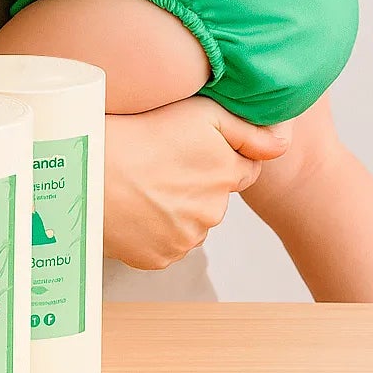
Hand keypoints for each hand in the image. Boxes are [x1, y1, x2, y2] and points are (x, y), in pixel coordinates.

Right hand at [103, 96, 290, 269]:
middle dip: (195, 184)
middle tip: (159, 163)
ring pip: (189, 222)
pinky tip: (131, 206)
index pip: (243, 170)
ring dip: (173, 208)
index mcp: (227, 175)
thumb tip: (282, 146)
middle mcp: (213, 213)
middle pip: (214, 198)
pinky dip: (151, 229)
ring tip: (140, 183)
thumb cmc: (140, 130)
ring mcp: (186, 239)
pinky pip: (163, 243)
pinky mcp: (159, 258)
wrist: (90, 169)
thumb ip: (248, 130)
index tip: (190, 149)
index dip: (219, 157)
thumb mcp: (201, 113)